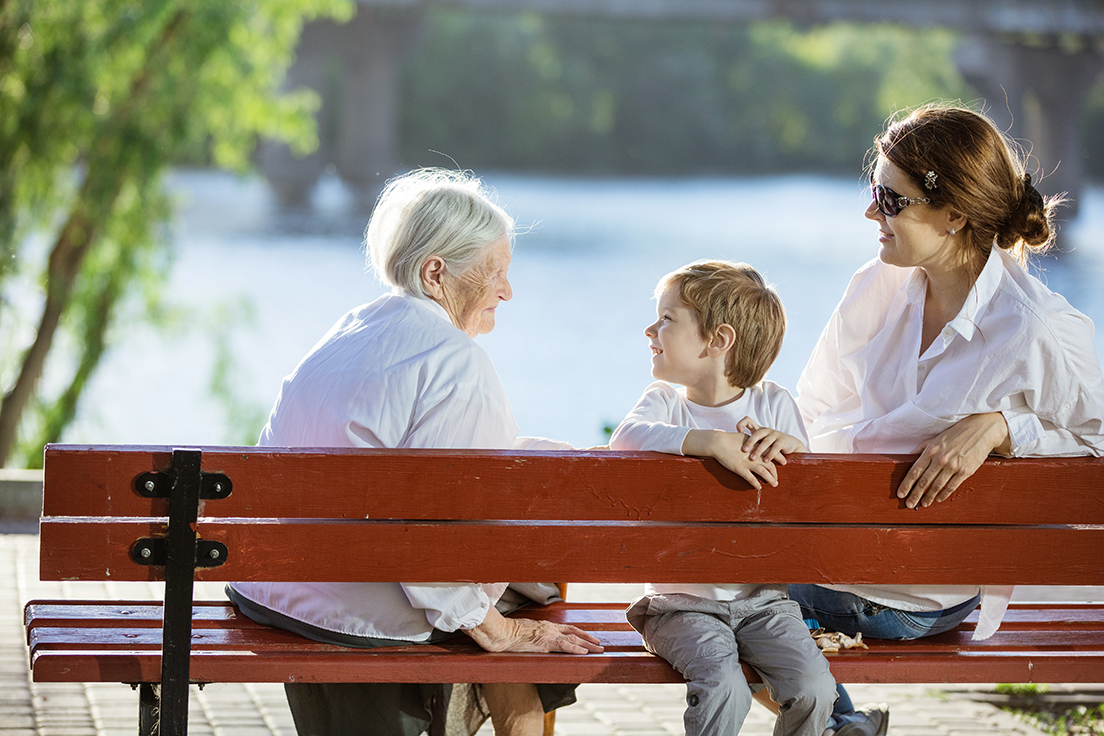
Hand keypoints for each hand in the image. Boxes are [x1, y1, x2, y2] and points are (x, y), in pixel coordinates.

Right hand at [466, 607, 603, 653]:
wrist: (500, 632)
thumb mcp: (521, 630)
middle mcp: (549, 628)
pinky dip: (576, 649)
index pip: (566, 628)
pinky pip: (564, 646)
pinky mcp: (545, 643)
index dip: (579, 632)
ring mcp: (548, 635)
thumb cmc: (506, 632)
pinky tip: (585, 653)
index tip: (588, 636)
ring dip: (588, 645)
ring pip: (573, 639)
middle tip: (600, 644)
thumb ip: (529, 634)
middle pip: (574, 632)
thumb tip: (529, 639)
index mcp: (544, 626)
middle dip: (588, 638)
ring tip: (599, 650)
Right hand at [683, 429, 778, 489]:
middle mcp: (755, 456)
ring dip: (771, 480)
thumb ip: (753, 441)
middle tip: (777, 479)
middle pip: (770, 466)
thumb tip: (757, 443)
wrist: (718, 442)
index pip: (773, 453)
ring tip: (774, 484)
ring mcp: (748, 463)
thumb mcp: (745, 437)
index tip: (784, 462)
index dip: (779, 458)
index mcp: (757, 447)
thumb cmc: (730, 438)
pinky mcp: (740, 469)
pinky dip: (756, 484)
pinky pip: (751, 479)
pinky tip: (758, 487)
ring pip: (764, 473)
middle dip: (776, 473)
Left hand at [736, 417, 806, 463]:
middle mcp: (766, 430)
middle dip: (750, 442)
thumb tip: (732, 448)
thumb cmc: (771, 444)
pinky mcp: (782, 440)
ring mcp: (774, 434)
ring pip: (765, 442)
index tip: (737, 432)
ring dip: (758, 451)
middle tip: (743, 450)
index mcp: (759, 429)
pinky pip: (775, 448)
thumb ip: (750, 443)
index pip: (748, 420)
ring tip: (752, 458)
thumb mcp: (760, 442)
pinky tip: (766, 461)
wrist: (791, 444)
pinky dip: (770, 455)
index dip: (741, 424)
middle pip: (756, 433)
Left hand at [897, 412, 1010, 507]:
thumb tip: (910, 455)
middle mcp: (940, 459)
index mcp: (931, 450)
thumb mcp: (937, 438)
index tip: (900, 493)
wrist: (981, 430)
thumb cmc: (957, 433)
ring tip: (923, 504)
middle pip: (924, 481)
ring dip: (928, 497)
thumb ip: (923, 447)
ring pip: (937, 486)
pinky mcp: (966, 471)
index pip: (914, 471)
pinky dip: (944, 494)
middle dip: (915, 494)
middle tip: (908, 504)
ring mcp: (953, 466)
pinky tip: (938, 499)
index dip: (906, 484)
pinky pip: (952, 486)